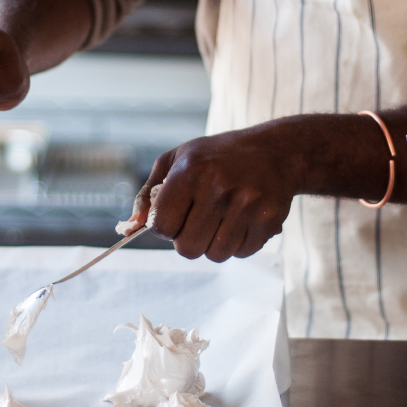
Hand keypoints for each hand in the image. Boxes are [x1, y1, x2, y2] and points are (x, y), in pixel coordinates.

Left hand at [133, 126, 300, 261]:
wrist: (276, 152)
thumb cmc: (217, 157)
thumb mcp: (176, 161)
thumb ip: (148, 194)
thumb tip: (131, 228)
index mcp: (190, 172)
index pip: (162, 226)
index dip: (165, 227)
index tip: (175, 216)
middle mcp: (218, 188)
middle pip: (187, 248)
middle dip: (188, 240)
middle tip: (198, 221)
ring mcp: (246, 205)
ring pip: (215, 255)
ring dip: (213, 244)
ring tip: (221, 219)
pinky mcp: (268, 220)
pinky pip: (241, 253)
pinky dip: (238, 244)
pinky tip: (242, 221)